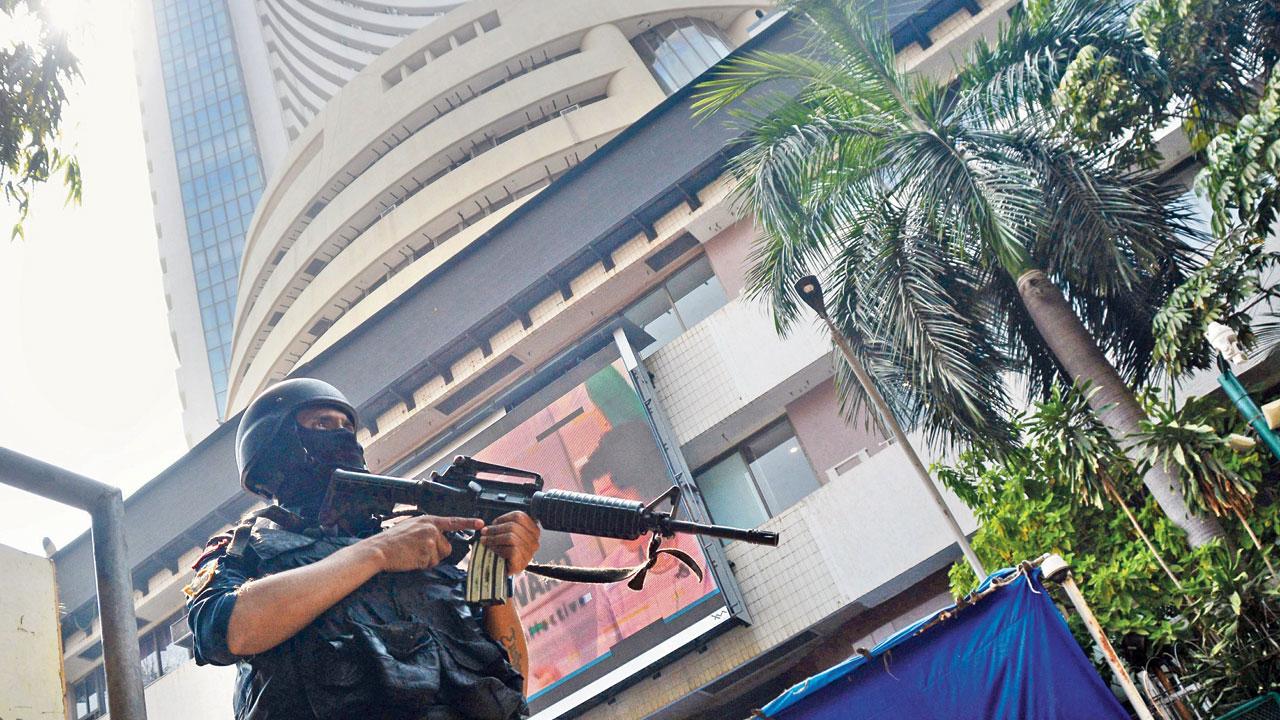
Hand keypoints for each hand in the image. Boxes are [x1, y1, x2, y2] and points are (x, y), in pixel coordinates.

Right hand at [364, 515, 482, 572]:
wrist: (379, 549)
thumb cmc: (392, 540)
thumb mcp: (412, 526)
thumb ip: (428, 529)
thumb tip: (438, 538)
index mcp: (429, 520)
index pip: (453, 521)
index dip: (469, 522)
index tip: (481, 523)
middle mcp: (432, 528)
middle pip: (447, 547)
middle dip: (436, 553)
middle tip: (418, 550)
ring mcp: (430, 540)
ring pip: (439, 557)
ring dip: (428, 559)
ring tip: (412, 553)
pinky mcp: (426, 552)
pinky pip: (431, 564)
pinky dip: (422, 564)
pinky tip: (411, 558)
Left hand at [480, 511, 540, 573]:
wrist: (502, 570)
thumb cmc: (505, 549)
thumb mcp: (507, 533)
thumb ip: (505, 524)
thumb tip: (490, 523)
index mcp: (533, 531)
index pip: (520, 516)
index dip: (504, 518)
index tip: (494, 523)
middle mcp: (534, 541)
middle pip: (513, 526)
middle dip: (495, 529)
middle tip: (484, 532)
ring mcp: (529, 553)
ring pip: (511, 537)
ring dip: (494, 538)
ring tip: (485, 541)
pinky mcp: (522, 563)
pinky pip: (510, 550)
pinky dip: (498, 549)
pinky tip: (492, 550)